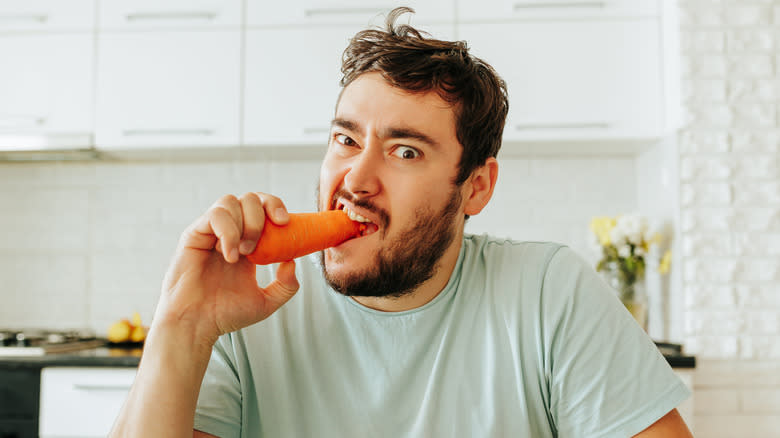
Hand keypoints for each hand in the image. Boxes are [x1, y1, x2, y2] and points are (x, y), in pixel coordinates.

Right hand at [154, 192, 299, 345]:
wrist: (197, 325)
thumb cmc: (225, 314)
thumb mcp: (266, 302)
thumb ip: (286, 286)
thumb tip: (293, 261)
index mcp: (247, 242)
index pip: (263, 208)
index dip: (275, 206)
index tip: (285, 222)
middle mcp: (229, 233)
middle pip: (249, 198)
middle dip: (262, 213)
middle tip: (262, 242)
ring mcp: (211, 232)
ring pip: (230, 201)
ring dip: (245, 223)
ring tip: (245, 253)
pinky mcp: (194, 235)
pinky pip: (214, 216)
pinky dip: (228, 231)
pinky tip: (230, 254)